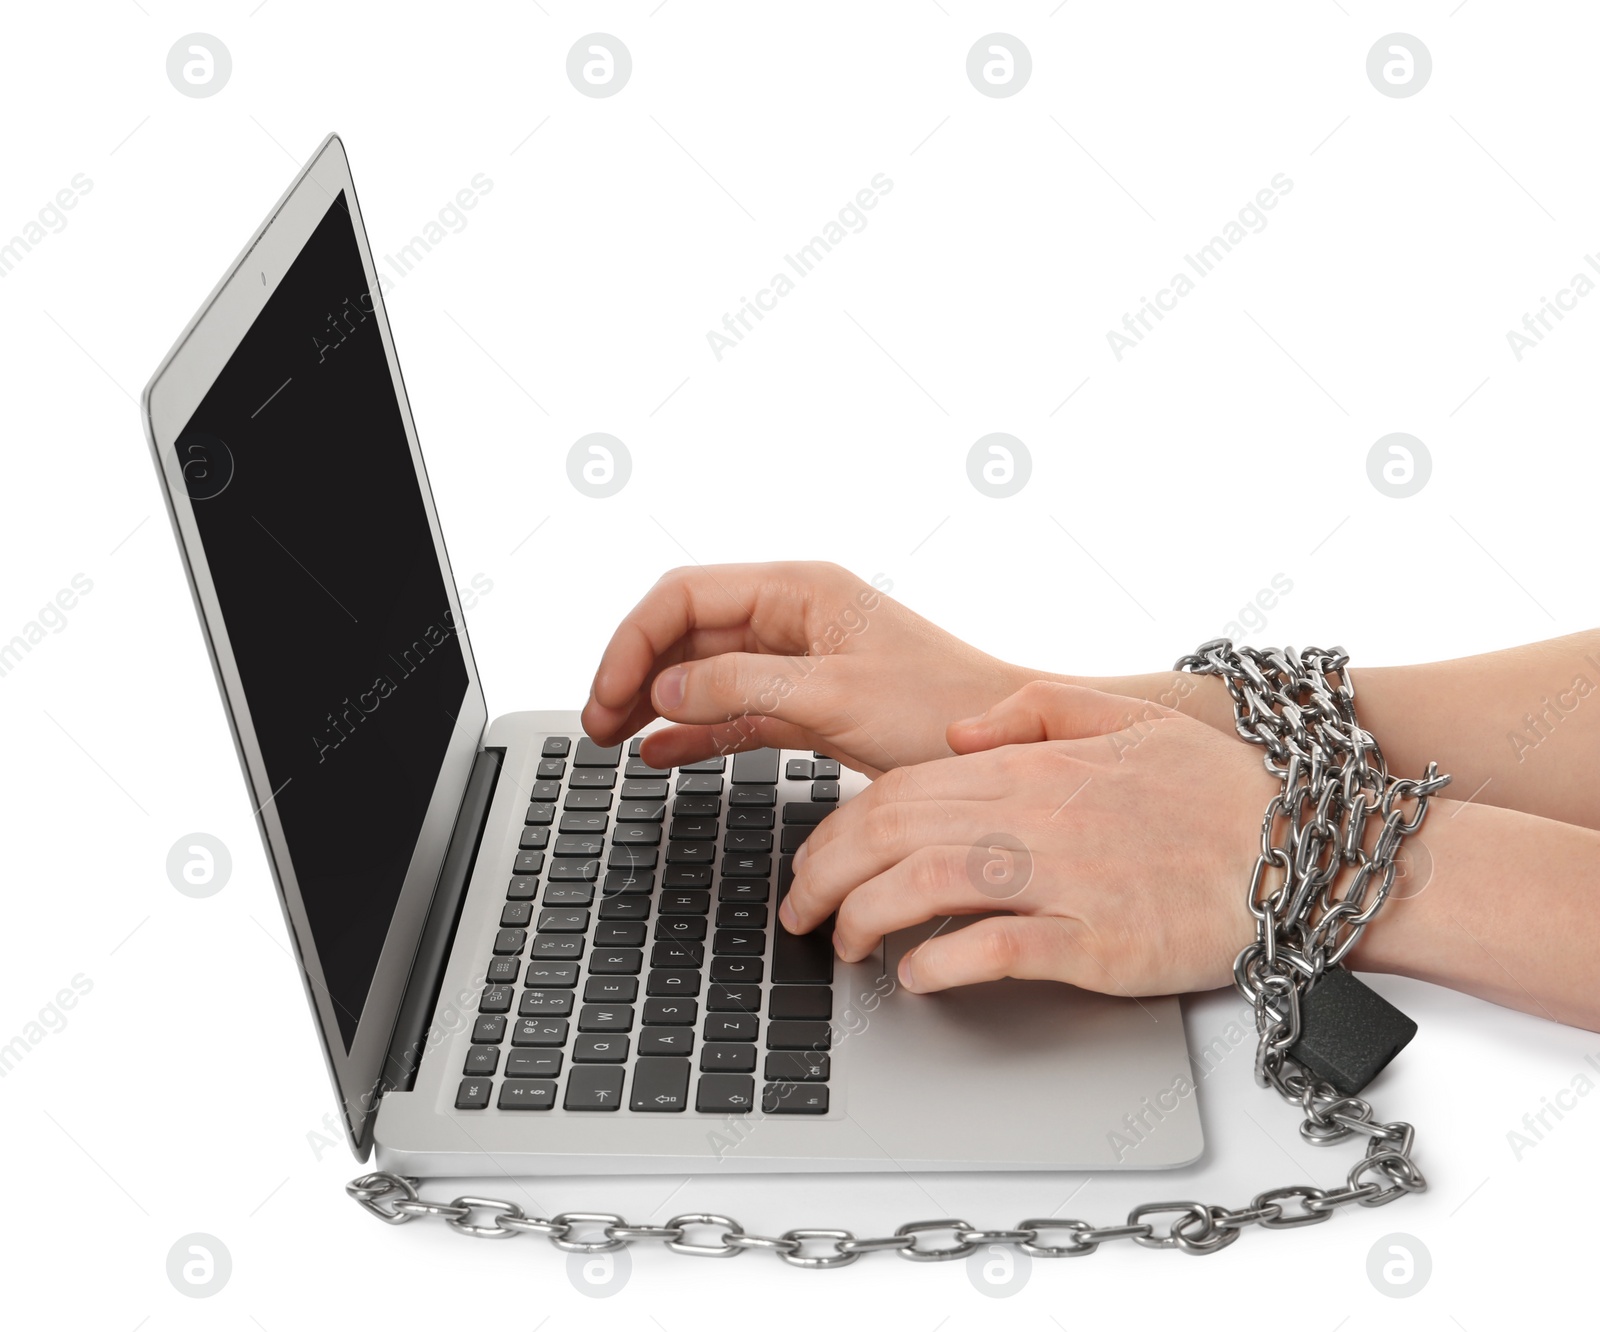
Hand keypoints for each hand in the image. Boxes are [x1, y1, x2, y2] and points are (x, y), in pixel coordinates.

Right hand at [581, 562, 1031, 775]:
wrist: (1003, 748)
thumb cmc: (943, 709)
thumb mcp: (835, 696)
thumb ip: (742, 686)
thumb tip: (664, 689)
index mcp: (799, 590)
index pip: (684, 596)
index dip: (633, 642)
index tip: (608, 695)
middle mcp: (793, 617)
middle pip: (685, 631)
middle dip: (635, 672)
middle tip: (597, 724)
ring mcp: (799, 661)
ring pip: (703, 673)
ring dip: (656, 703)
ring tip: (612, 740)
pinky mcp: (809, 706)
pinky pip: (735, 711)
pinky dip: (695, 730)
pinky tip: (661, 752)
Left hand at [779, 681, 1277, 996]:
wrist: (1303, 851)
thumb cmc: (1217, 792)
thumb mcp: (1125, 716)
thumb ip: (1033, 708)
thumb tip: (957, 733)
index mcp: (1030, 765)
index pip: (896, 790)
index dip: (834, 830)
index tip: (813, 862)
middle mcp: (1034, 816)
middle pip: (888, 836)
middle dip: (822, 877)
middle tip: (800, 914)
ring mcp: (1063, 879)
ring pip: (922, 887)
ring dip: (864, 921)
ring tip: (843, 949)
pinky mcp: (1096, 941)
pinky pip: (994, 950)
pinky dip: (939, 964)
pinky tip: (915, 977)